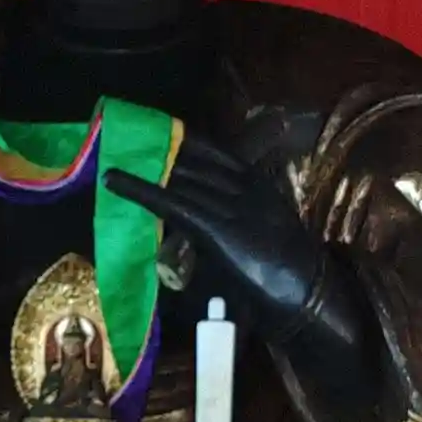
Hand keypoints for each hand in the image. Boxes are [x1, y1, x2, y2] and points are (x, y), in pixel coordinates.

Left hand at [104, 134, 322, 328]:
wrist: (307, 292)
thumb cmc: (286, 271)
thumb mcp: (262, 232)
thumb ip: (235, 220)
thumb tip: (201, 225)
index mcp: (259, 185)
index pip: (217, 153)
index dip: (187, 141)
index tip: (163, 128)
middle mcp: (245, 188)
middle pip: (195, 159)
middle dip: (161, 147)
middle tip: (130, 134)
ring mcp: (232, 206)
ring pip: (181, 177)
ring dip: (145, 164)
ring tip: (114, 153)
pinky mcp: (216, 228)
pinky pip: (173, 202)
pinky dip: (141, 189)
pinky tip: (116, 180)